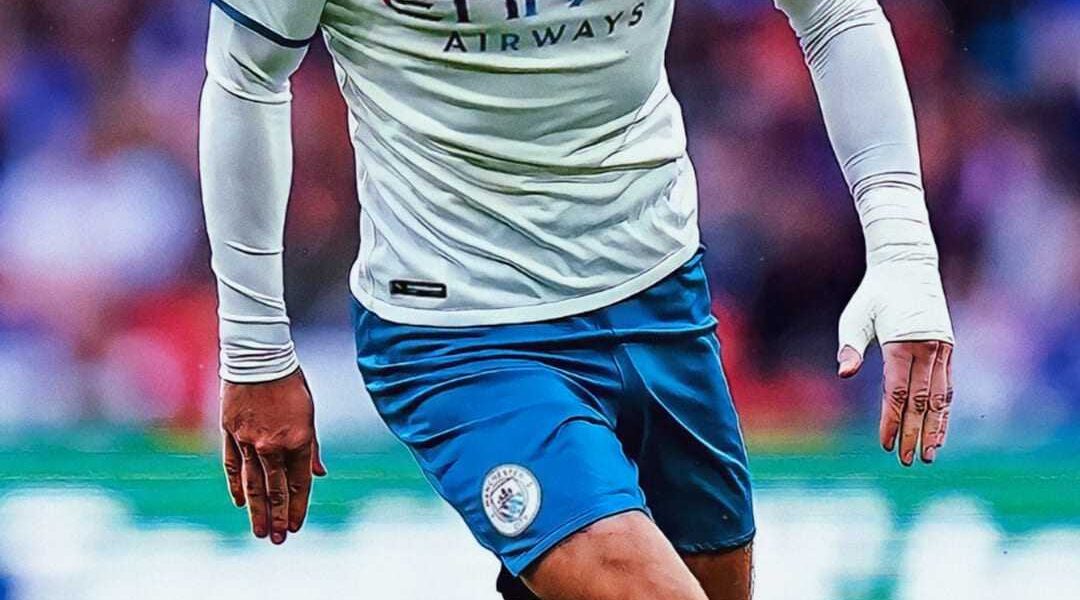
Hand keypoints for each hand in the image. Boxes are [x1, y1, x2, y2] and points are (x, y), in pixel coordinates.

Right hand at [221, 369, 326, 543]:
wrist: (258, 358)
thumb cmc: (290, 383)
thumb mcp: (309, 414)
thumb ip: (311, 448)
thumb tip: (318, 474)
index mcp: (298, 440)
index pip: (299, 484)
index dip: (299, 507)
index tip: (296, 526)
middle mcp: (273, 446)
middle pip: (275, 490)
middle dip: (278, 517)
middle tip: (279, 540)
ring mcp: (249, 442)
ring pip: (252, 485)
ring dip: (257, 511)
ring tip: (261, 532)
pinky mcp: (230, 434)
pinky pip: (233, 467)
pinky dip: (237, 486)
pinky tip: (240, 503)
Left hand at [837, 263, 954, 466]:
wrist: (908, 268)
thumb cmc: (875, 294)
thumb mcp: (855, 316)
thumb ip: (851, 346)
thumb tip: (844, 373)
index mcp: (902, 344)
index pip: (897, 392)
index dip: (892, 420)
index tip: (885, 444)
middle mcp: (927, 350)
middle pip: (920, 402)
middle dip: (912, 433)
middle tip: (905, 460)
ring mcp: (942, 350)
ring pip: (940, 398)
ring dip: (934, 428)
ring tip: (928, 454)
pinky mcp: (948, 350)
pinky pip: (947, 386)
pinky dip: (944, 410)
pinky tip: (939, 429)